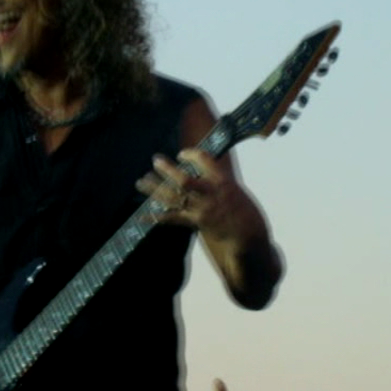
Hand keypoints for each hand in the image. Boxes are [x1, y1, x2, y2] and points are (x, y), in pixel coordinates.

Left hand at [136, 151, 260, 240]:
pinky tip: (143, 215)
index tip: (182, 153)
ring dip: (155, 189)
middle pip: (184, 180)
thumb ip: (217, 182)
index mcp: (223, 182)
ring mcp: (203, 210)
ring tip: (140, 181)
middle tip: (155, 160)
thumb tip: (202, 172)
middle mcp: (211, 195)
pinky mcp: (197, 223)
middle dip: (167, 169)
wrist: (250, 237)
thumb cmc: (246, 212)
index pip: (205, 161)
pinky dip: (157, 217)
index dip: (191, 155)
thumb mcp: (235, 190)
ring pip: (174, 198)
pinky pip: (174, 219)